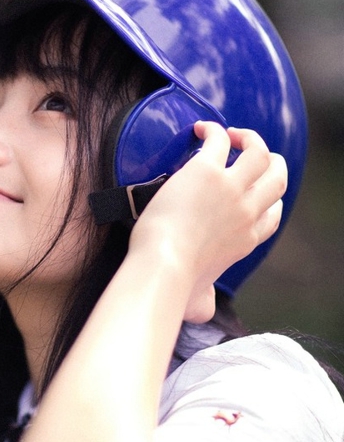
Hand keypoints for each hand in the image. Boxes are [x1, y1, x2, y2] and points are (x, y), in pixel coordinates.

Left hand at [128, 122, 287, 322]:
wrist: (162, 267)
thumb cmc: (175, 287)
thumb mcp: (200, 302)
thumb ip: (206, 304)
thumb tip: (202, 312)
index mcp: (248, 240)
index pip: (274, 212)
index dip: (268, 198)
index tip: (251, 191)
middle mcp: (248, 212)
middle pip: (278, 176)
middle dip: (269, 161)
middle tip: (247, 154)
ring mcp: (232, 189)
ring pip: (260, 152)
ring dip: (248, 138)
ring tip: (230, 135)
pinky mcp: (207, 171)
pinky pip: (220, 139)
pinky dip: (213, 130)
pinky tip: (200, 129)